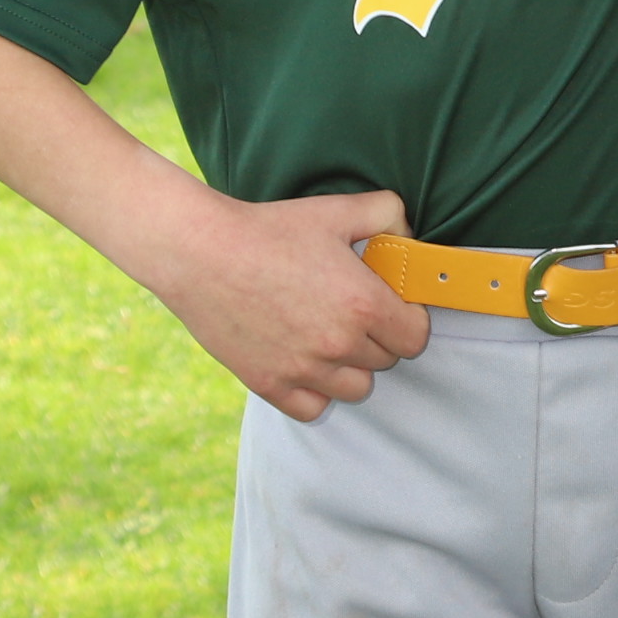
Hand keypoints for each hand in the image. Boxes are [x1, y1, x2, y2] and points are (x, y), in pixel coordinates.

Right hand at [131, 185, 432, 421]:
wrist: (201, 252)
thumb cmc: (271, 228)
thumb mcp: (339, 209)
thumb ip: (389, 214)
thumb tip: (409, 234)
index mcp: (363, 304)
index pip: (415, 337)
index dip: (408, 319)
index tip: (391, 305)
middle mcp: (338, 344)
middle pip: (387, 361)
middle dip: (379, 337)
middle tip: (354, 312)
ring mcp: (302, 370)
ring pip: (356, 389)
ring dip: (352, 367)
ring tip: (332, 337)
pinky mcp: (268, 384)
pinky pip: (313, 408)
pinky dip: (316, 391)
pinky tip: (306, 362)